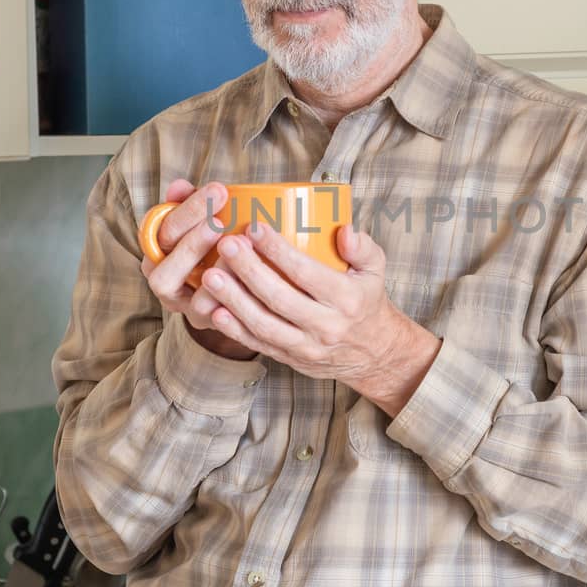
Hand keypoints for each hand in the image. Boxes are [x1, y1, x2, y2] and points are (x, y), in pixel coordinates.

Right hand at [140, 178, 256, 360]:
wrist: (230, 284)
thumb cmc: (213, 240)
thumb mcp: (201, 218)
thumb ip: (191, 203)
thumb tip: (179, 185)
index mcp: (157, 250)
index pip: (159, 230)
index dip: (187, 210)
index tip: (218, 190)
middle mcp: (164, 282)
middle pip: (165, 271)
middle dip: (193, 243)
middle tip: (220, 221)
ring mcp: (187, 308)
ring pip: (193, 301)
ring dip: (216, 276)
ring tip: (237, 249)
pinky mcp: (211, 322)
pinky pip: (220, 319)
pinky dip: (234, 300)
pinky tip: (250, 278)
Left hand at [199, 220, 441, 415]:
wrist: (373, 354)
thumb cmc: (366, 302)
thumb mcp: (375, 271)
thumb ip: (363, 247)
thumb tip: (344, 230)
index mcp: (346, 299)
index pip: (307, 273)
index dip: (278, 250)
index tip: (254, 227)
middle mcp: (326, 325)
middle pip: (280, 298)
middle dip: (249, 270)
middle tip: (226, 245)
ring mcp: (306, 346)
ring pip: (264, 324)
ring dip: (234, 300)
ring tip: (211, 275)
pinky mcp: (291, 358)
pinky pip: (258, 344)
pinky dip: (234, 330)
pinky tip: (215, 310)